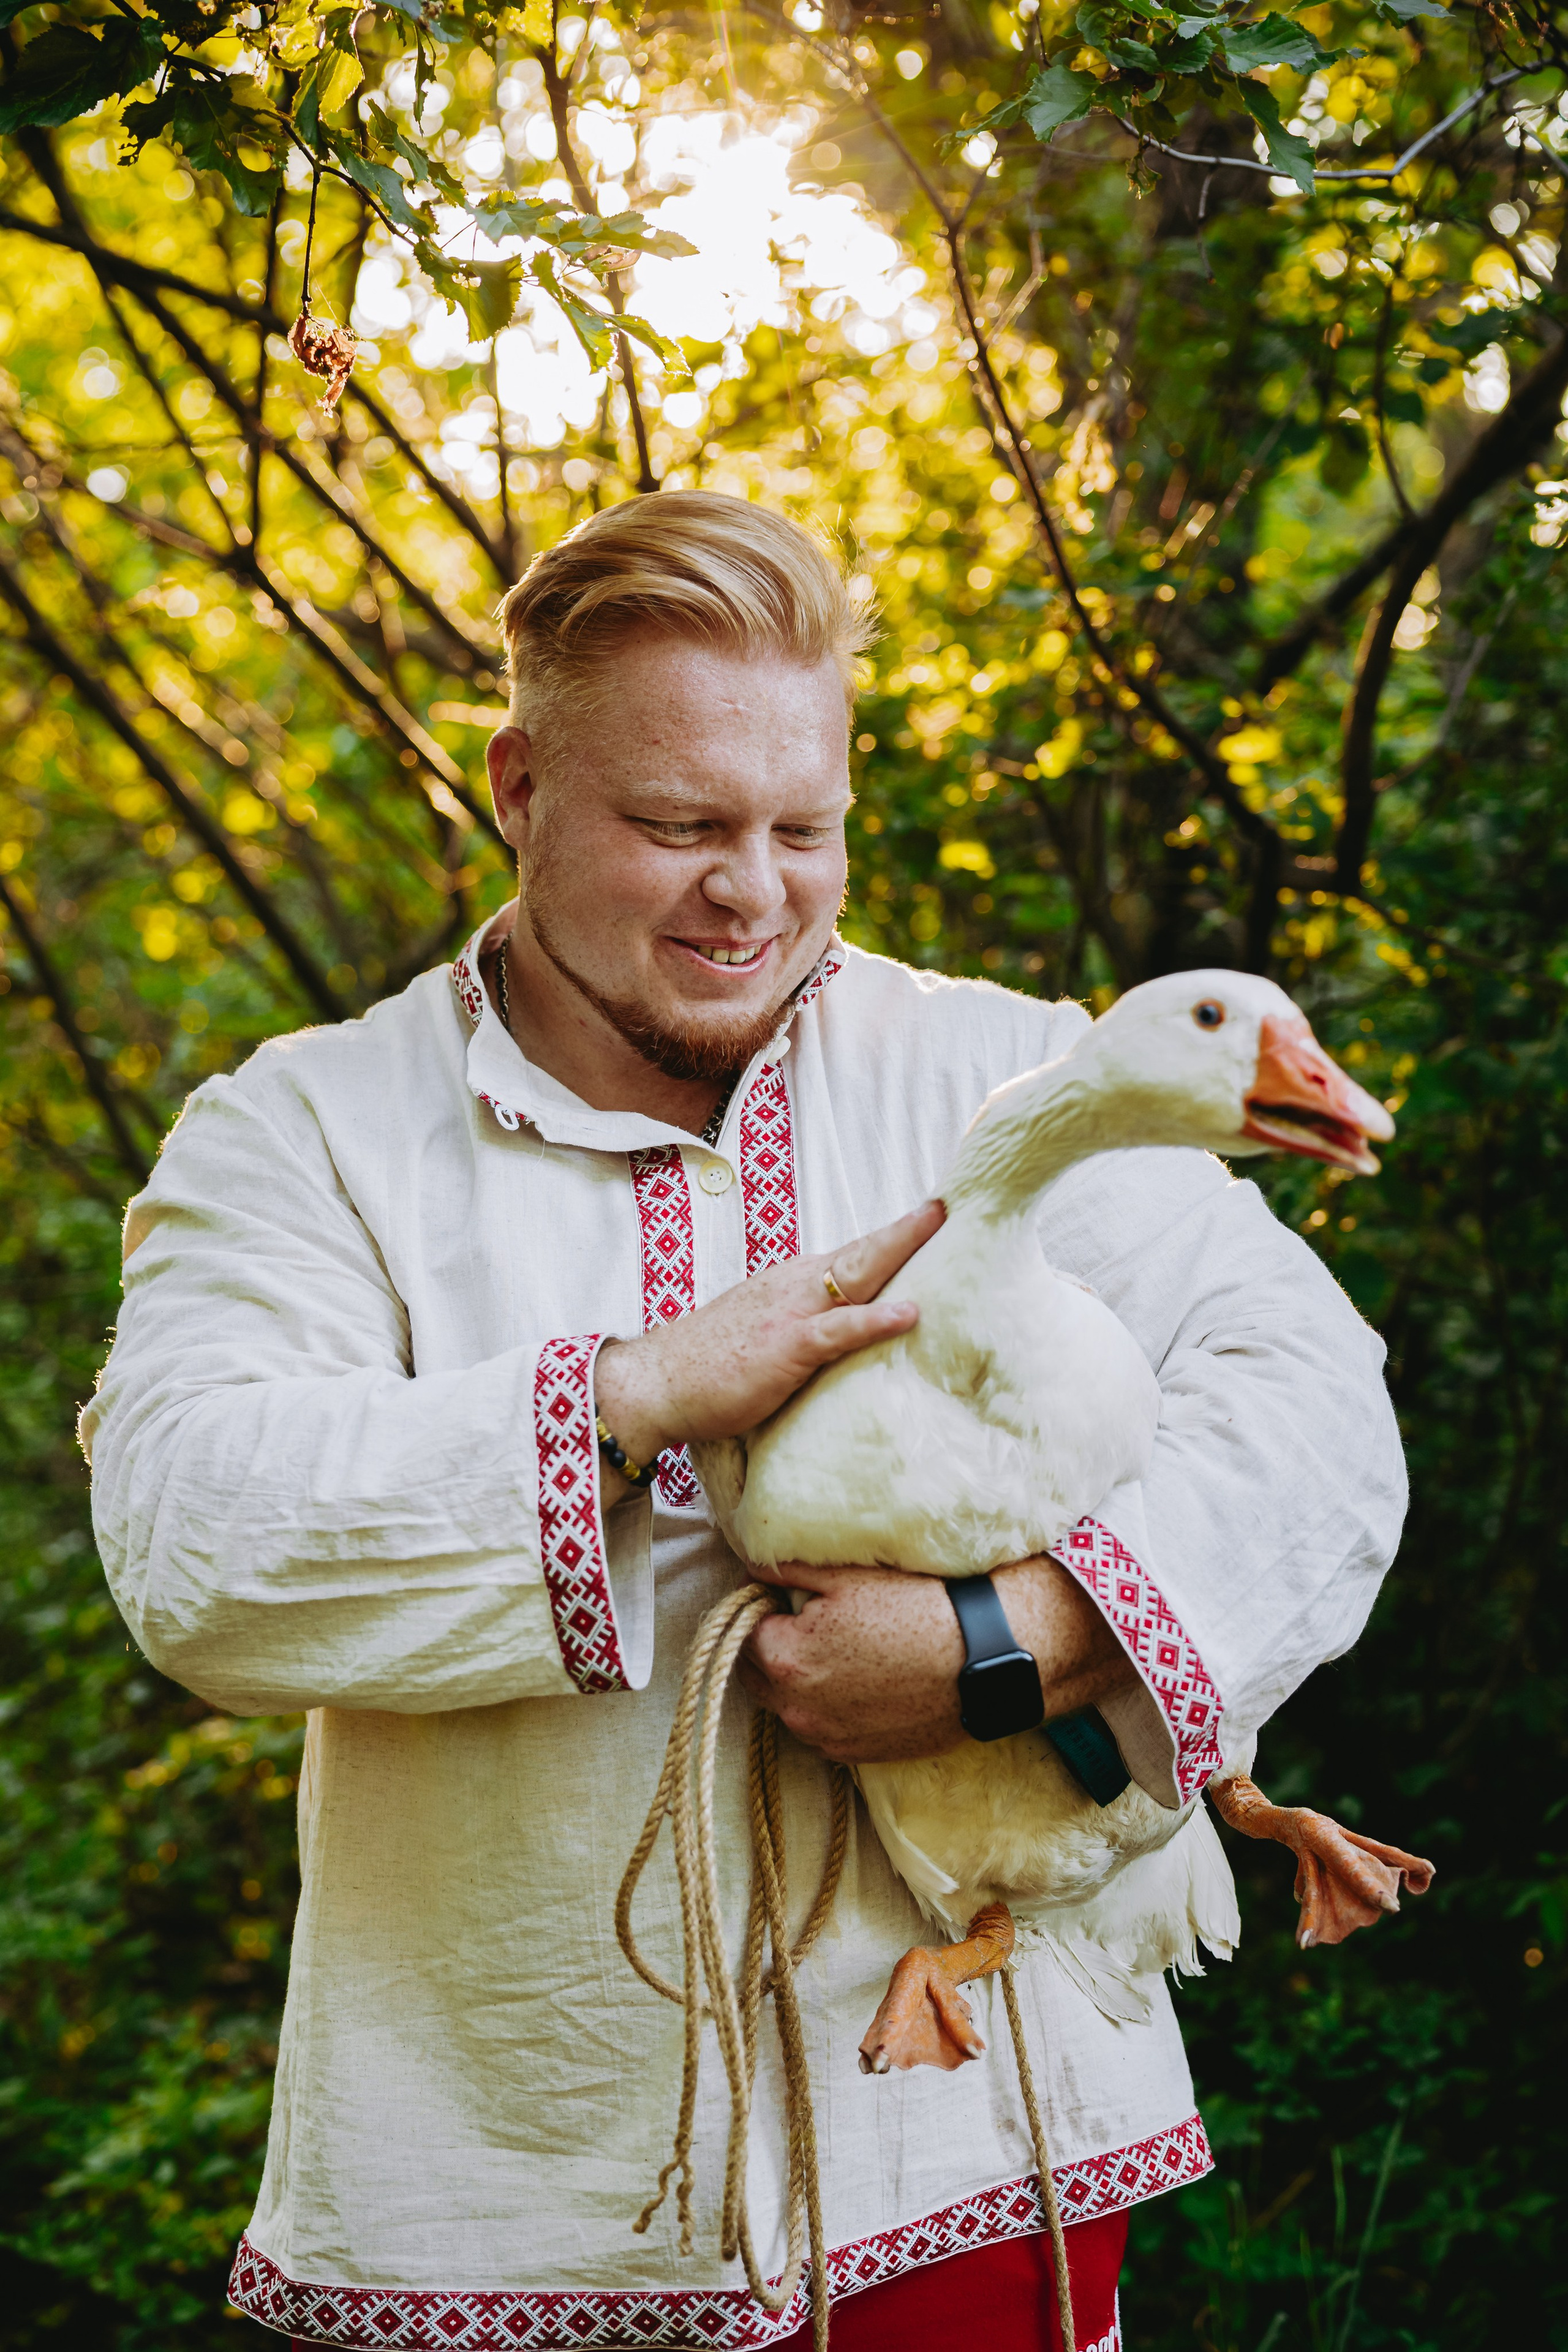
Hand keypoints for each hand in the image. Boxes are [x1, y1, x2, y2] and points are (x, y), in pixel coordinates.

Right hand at [593, 1199, 944, 1469]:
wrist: (657, 1382)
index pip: (852, 1254)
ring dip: (900, 1248)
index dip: (892, 1237)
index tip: (931, 1217)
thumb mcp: (765, 1329)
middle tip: (951, 1202)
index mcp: (793, 1282)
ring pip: (856, 1273)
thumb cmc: (710, 1363)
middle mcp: (796, 1285)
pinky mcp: (787, 1346)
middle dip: (908, 1226)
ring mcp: (792, 1312)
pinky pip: (838, 1329)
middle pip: (863, 1250)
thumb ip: (806, 1323)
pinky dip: (875, 1319)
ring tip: (940, 1226)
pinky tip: (908, 1312)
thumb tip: (845, 1331)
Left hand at [738, 1555, 1135, 1764]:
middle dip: (775, 1645)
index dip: (764, 1605)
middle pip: (761, 1673)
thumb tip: (747, 1562)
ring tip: (847, 1647)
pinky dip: (833, 1706)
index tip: (791, 1592)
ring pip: (792, 1705)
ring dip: (803, 1679)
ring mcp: (829, 1739)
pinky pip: (826, 1728)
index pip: (744, 1629)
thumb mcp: (845, 1575)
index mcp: (784, 1660)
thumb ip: (782, 1568)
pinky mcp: (860, 1756)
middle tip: (816, 1617)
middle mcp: (797, 1710)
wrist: (986, 1660)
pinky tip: (867, 1678)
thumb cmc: (916, 1607)